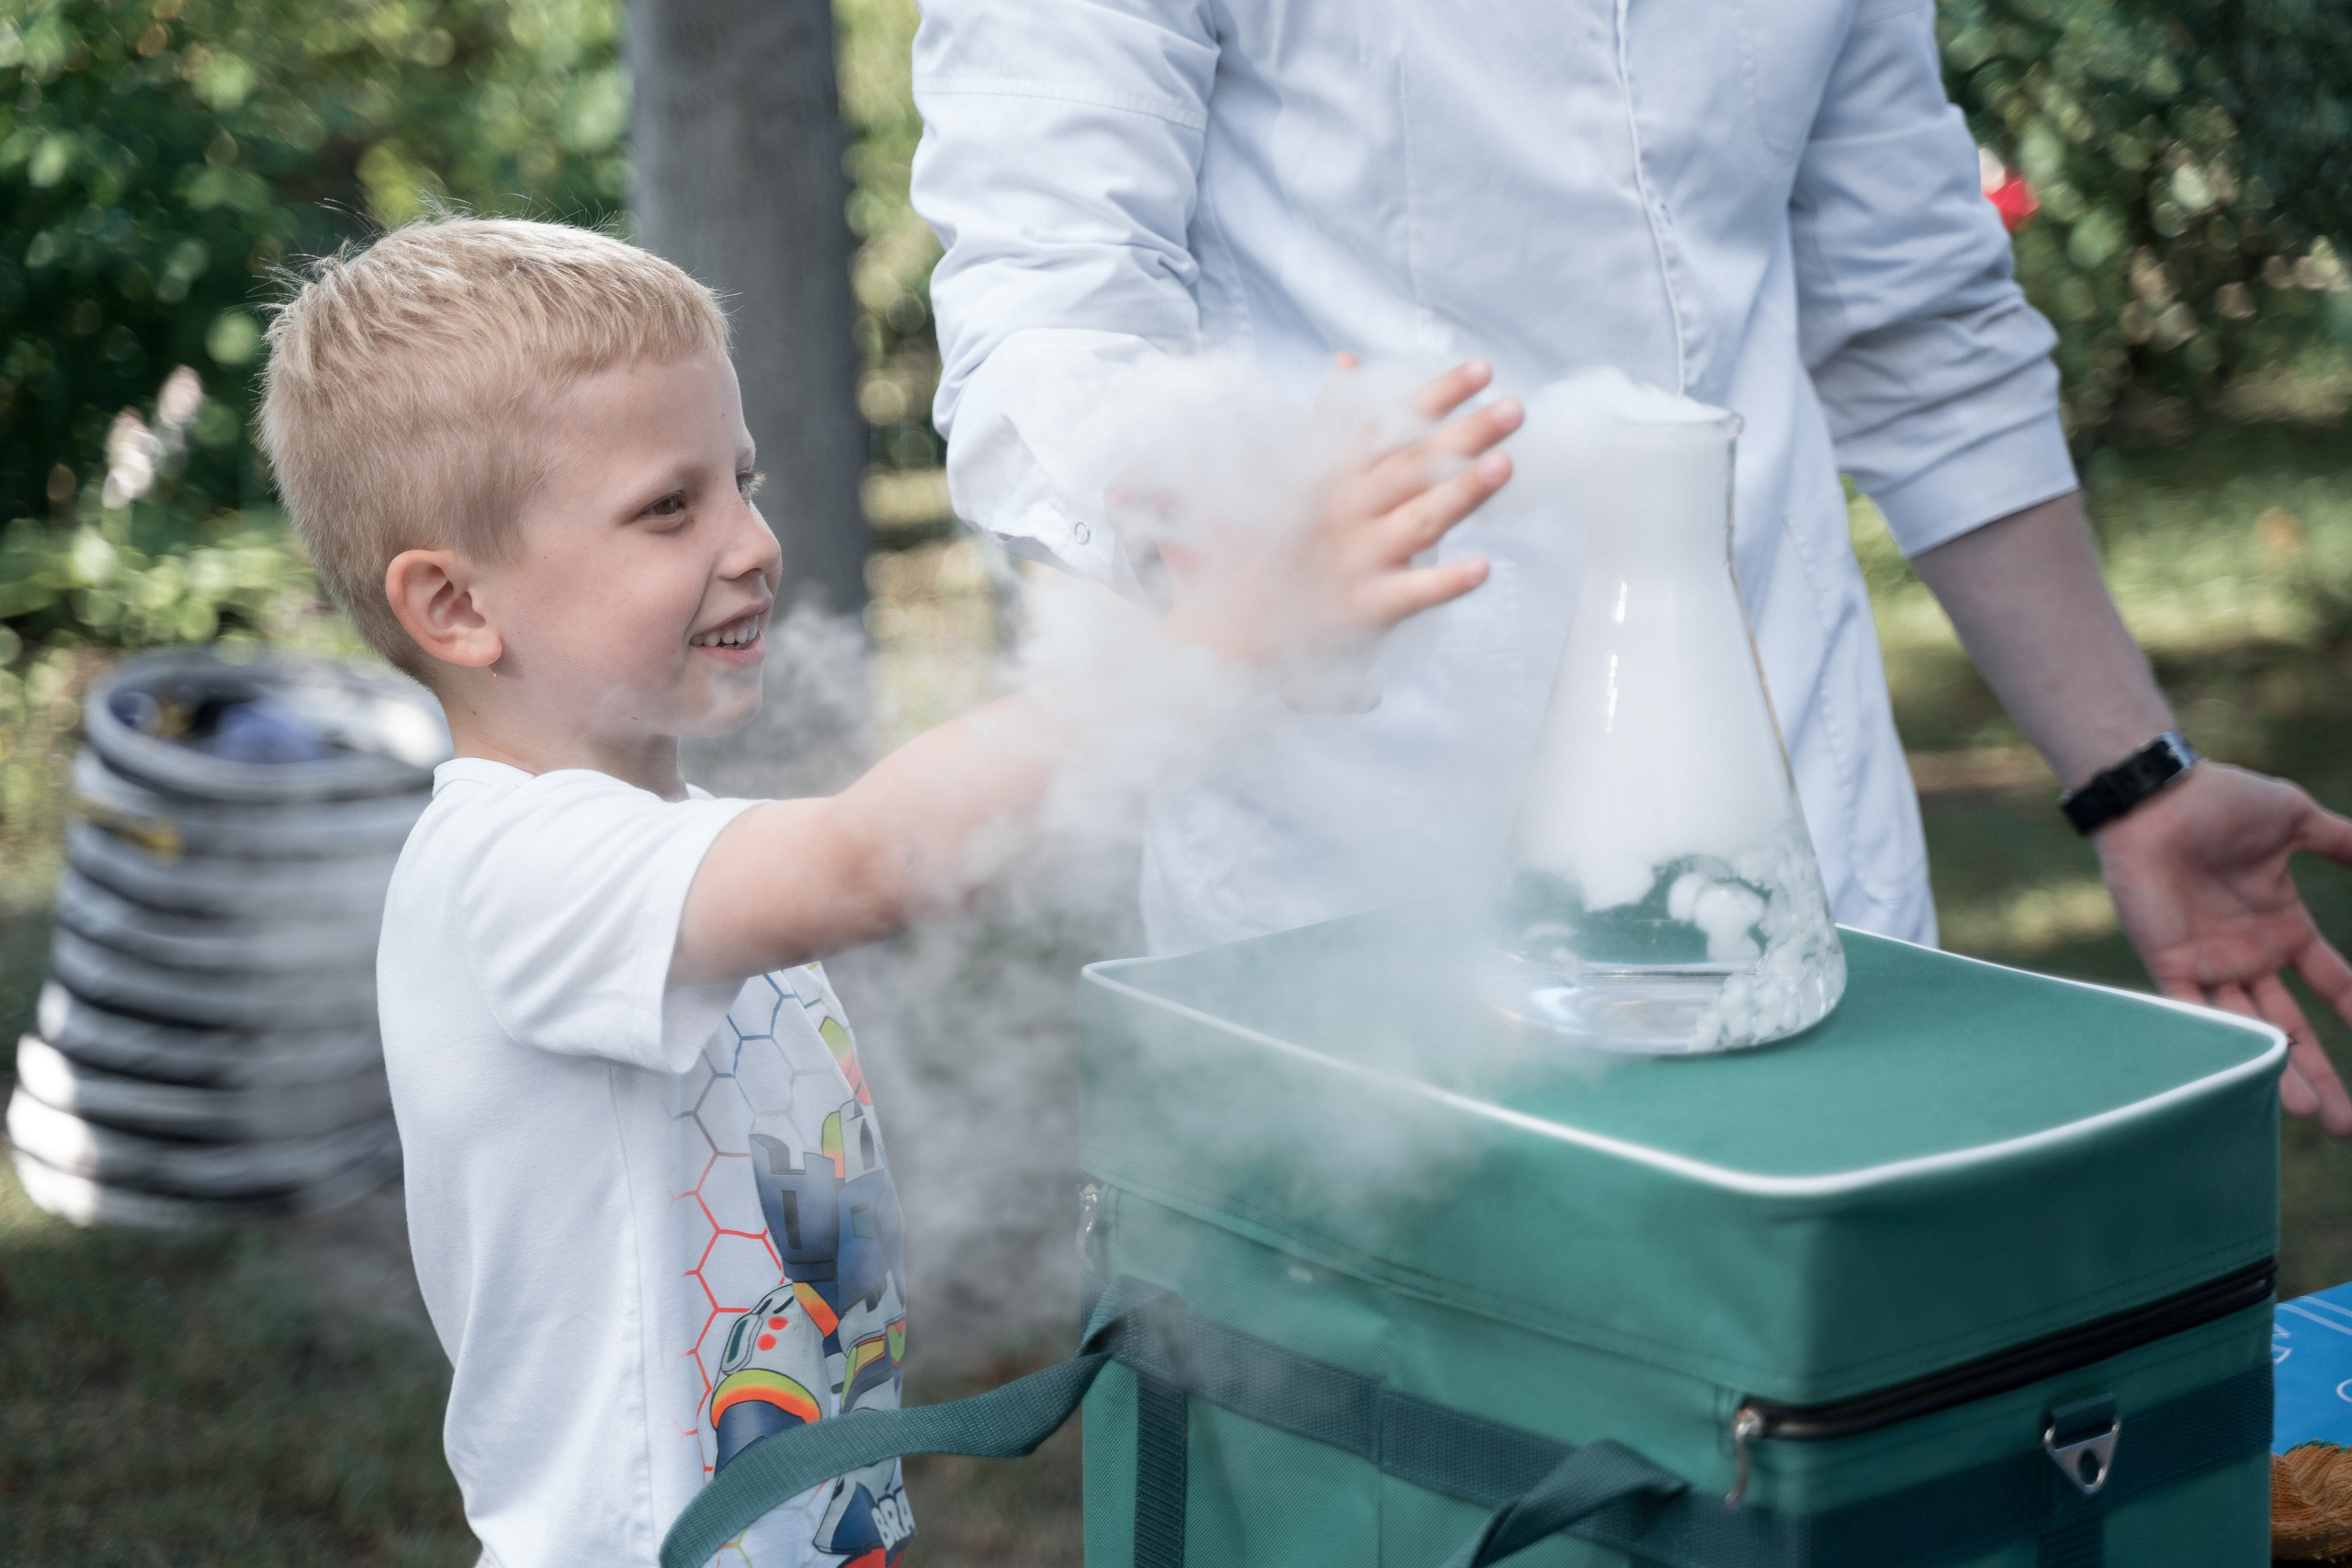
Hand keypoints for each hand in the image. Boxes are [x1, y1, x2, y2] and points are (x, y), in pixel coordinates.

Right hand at [1159, 357, 1515, 667]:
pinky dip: (1445, 583)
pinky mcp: (1366, 607)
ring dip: (1462, 493)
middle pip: (1413, 465)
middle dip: (1464, 434)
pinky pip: (1413, 594)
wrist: (1232, 624)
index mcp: (1333, 478)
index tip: (1481, 370)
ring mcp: (1358, 559)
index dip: (1436, 395)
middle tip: (1514, 408)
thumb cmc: (1272, 548)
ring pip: (1420, 520)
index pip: (1390, 426)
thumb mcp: (1290, 475)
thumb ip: (1327, 420)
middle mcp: (1348, 512)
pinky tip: (1483, 568)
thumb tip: (1347, 362)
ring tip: (1505, 466)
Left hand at [2094, 762, 2351, 1133]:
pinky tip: (2249, 1075)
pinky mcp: (2168, 962)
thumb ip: (2344, 841)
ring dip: (2283, 1074)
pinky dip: (2221, 1041)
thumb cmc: (2219, 800)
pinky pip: (2194, 1012)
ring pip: (2251, 1033)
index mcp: (2281, 928)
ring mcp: (2209, 963)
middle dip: (2322, 1075)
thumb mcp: (2296, 821)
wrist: (2155, 794)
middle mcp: (2247, 955)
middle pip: (2294, 1030)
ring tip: (2314, 1115)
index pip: (2332, 982)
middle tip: (2347, 1124)